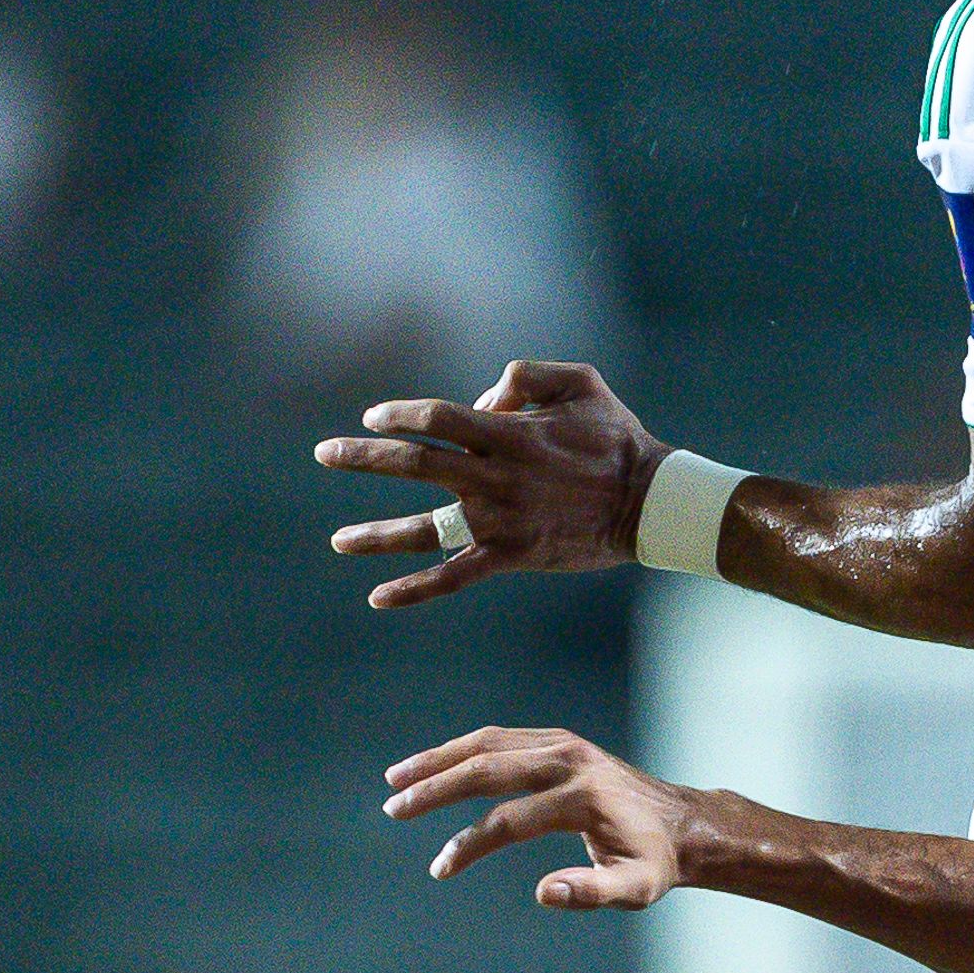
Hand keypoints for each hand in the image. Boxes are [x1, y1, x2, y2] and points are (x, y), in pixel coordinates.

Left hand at [317, 360, 669, 607]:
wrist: (648, 502)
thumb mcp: (580, 382)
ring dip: (376, 535)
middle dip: (362, 457)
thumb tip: (484, 396)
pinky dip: (415, 589)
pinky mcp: (510, 555)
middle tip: (324, 452)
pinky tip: (379, 598)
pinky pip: (454, 576)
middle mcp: (494, 477)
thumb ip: (526, 374)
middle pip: (413, 464)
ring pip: (424, 528)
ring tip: (338, 540)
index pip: (436, 419)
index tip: (374, 417)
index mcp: (507, 434)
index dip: (400, 415)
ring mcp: (499, 520)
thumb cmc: (616, 437)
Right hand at [386, 725, 705, 908]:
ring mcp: (563, 744)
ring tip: (396, 780)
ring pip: (488, 743)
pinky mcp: (558, 739)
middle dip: (436, 788)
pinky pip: (500, 738)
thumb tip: (543, 892)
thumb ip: (593, 893)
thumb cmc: (654, 863)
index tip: (440, 869)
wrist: (682, 823)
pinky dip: (463, 749)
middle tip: (394, 809)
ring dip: (439, 759)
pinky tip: (434, 766)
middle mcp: (569, 762)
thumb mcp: (636, 889)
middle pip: (489, 768)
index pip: (509, 821)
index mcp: (583, 799)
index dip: (470, 845)